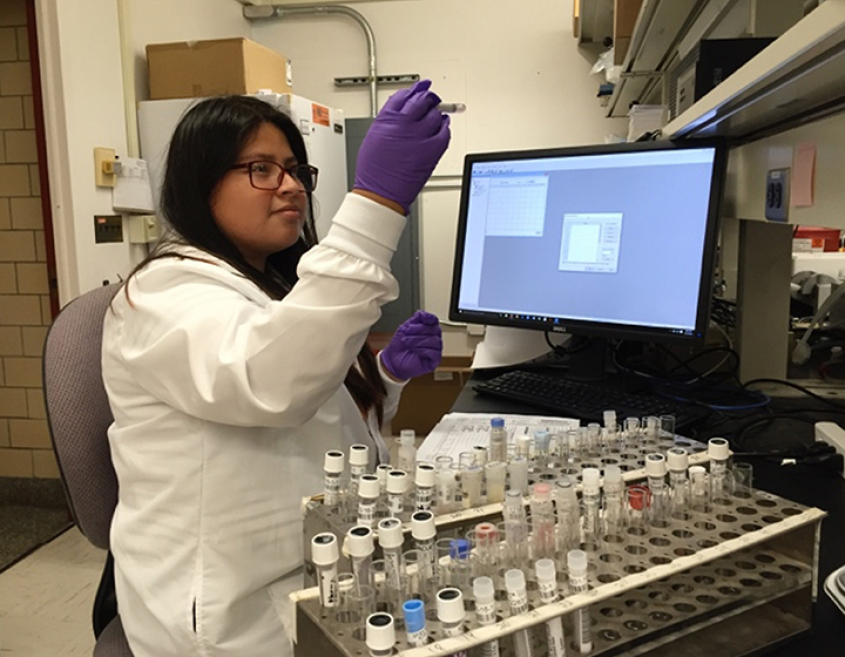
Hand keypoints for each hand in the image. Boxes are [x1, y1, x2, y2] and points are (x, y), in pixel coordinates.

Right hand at [354, 80, 450, 213]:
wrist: (381, 193)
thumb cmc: (375, 171)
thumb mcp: (374, 137)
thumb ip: (388, 119)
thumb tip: (401, 109)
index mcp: (387, 119)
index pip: (404, 95)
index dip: (413, 91)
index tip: (418, 89)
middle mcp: (405, 125)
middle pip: (422, 101)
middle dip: (427, 99)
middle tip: (430, 100)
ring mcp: (421, 137)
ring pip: (435, 114)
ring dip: (436, 113)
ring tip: (434, 117)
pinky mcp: (433, 149)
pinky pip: (445, 132)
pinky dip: (444, 128)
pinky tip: (441, 128)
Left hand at [380, 310, 442, 379]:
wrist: (392, 360)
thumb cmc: (399, 346)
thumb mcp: (405, 329)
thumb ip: (414, 320)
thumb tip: (421, 313)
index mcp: (427, 330)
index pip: (434, 321)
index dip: (429, 318)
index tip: (422, 317)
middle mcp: (433, 338)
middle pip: (434, 330)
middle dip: (419, 329)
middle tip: (406, 331)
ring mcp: (434, 349)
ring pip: (434, 341)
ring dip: (418, 340)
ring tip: (407, 342)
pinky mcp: (434, 360)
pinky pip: (435, 353)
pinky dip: (423, 350)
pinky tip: (415, 350)